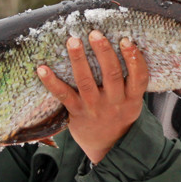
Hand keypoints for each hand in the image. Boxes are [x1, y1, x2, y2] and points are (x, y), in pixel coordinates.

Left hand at [37, 31, 148, 163]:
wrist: (108, 148)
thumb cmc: (119, 116)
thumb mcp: (133, 102)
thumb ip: (130, 81)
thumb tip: (124, 44)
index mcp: (131, 98)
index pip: (139, 77)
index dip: (134, 58)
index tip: (126, 40)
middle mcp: (114, 102)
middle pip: (112, 74)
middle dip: (104, 52)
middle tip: (95, 33)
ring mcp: (94, 107)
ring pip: (86, 81)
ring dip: (79, 60)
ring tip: (73, 41)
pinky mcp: (76, 112)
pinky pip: (63, 94)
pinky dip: (51, 82)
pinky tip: (42, 68)